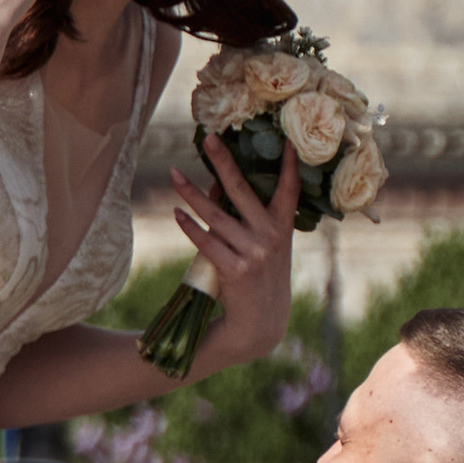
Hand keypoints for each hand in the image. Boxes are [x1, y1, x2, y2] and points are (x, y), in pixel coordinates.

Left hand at [170, 133, 299, 366]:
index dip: (289, 165)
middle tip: (209, 138)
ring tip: (174, 175)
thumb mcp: (265, 247)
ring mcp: (252, 254)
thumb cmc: (260, 278)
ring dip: (191, 194)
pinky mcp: (233, 270)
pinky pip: (206, 243)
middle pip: (243, 191)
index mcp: (282, 229)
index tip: (288, 140)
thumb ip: (245, 218)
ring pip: (216, 216)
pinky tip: (176, 214)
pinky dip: (190, 227)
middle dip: (224, 162)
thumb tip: (215, 185)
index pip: (289, 191)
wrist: (261, 323)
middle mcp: (270, 238)